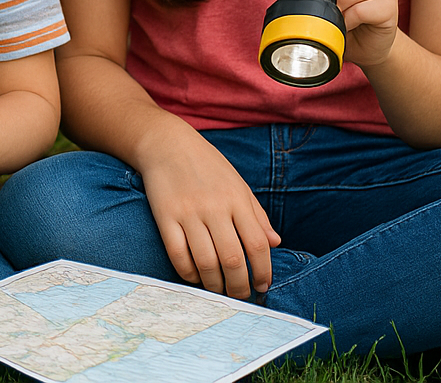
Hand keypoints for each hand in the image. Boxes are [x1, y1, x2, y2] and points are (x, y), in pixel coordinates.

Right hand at [137, 129, 279, 298]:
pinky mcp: (164, 216)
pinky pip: (177, 254)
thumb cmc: (207, 165)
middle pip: (232, 259)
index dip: (263, 271)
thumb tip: (276, 243)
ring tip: (219, 292)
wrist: (166, 143)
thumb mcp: (238, 184)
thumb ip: (257, 215)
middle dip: (239, 286)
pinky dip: (188, 273)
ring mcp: (188, 212)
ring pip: (206, 262)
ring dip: (215, 285)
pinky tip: (195, 277)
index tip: (262, 286)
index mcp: (236, 199)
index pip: (257, 244)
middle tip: (240, 297)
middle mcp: (214, 207)